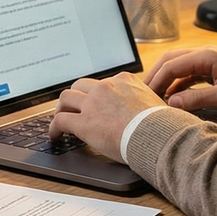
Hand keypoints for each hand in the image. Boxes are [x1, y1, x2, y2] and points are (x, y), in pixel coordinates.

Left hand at [49, 72, 164, 162]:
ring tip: (60, 118)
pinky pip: (60, 121)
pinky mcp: (84, 123)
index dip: (95, 93)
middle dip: (75, 96)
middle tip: (73, 108)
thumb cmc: (162, 124)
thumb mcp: (156, 102)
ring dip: (61, 108)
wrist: (157, 135)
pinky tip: (55, 136)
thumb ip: (145, 100)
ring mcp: (93, 104)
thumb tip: (149, 109)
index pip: (103, 83)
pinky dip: (54, 128)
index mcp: (124, 80)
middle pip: (80, 85)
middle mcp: (106, 87)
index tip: (94, 102)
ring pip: (66, 98)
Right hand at [146, 47, 216, 113]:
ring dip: (166, 80)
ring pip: (179, 66)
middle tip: (143, 94)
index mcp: (206, 56)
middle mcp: (205, 54)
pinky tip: (174, 96)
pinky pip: (189, 73)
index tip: (145, 96)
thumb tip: (173, 103)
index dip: (156, 81)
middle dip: (155, 76)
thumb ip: (198, 99)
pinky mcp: (214, 68)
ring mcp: (209, 60)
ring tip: (155, 97)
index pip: (171, 66)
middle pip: (171, 61)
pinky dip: (179, 83)